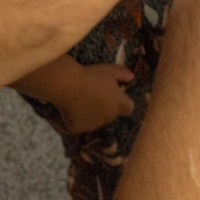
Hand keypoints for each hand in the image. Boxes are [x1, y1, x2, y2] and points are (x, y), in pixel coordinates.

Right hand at [16, 60, 136, 133]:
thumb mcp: (110, 70)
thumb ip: (123, 74)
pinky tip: (72, 107)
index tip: (115, 93)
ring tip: (82, 99)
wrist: (68, 85)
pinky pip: (81, 124)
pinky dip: (79, 118)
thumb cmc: (91, 76)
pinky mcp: (79, 128)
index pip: (129, 107)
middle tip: (95, 94)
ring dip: (93, 113)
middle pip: (112, 114)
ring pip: (96, 120)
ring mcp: (93, 125)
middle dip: (107, 106)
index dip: (123, 101)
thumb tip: (132, 77)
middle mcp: (109, 117)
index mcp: (119, 104)